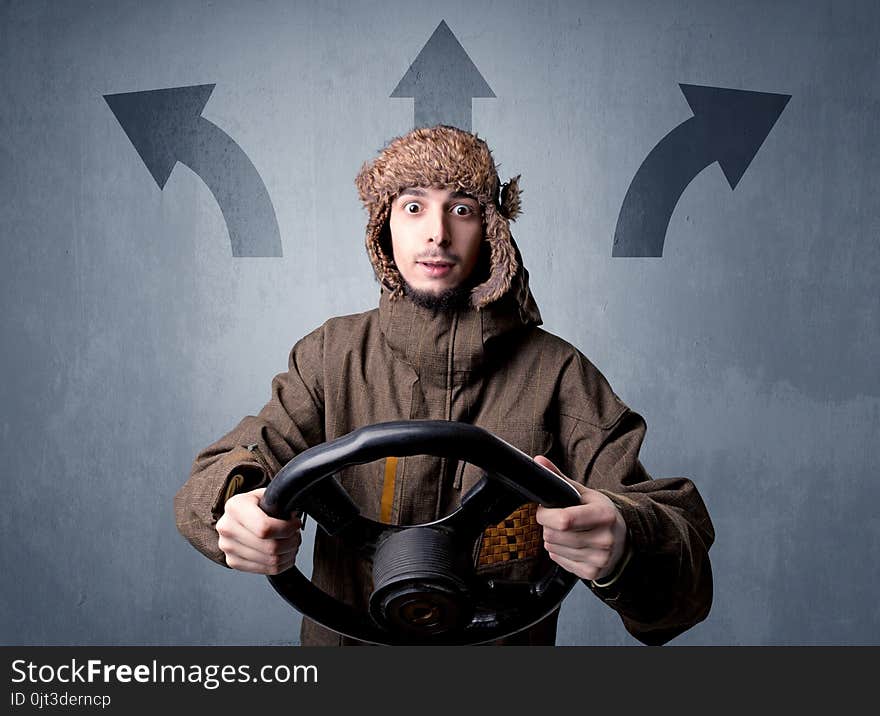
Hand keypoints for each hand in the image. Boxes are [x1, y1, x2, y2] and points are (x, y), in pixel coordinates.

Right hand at [216, 487, 302, 574]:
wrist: (237, 515)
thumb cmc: (255, 504)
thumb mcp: (266, 494)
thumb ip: (280, 502)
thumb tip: (293, 517)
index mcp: (235, 507)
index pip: (265, 528)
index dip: (287, 529)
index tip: (295, 524)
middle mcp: (227, 528)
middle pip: (270, 547)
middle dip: (291, 542)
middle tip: (296, 535)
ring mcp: (228, 547)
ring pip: (271, 561)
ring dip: (288, 554)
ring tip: (291, 543)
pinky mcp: (233, 562)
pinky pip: (265, 570)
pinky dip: (281, 564)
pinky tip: (283, 553)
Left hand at [534, 456, 627, 581]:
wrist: (623, 539)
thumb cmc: (600, 513)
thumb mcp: (585, 493)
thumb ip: (560, 478)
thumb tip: (538, 462)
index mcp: (603, 515)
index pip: (564, 520)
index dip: (546, 515)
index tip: (545, 510)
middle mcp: (604, 539)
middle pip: (553, 535)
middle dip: (548, 526)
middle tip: (559, 520)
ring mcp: (599, 558)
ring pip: (552, 548)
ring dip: (552, 539)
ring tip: (567, 532)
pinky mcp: (592, 572)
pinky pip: (558, 560)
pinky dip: (558, 552)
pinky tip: (571, 545)